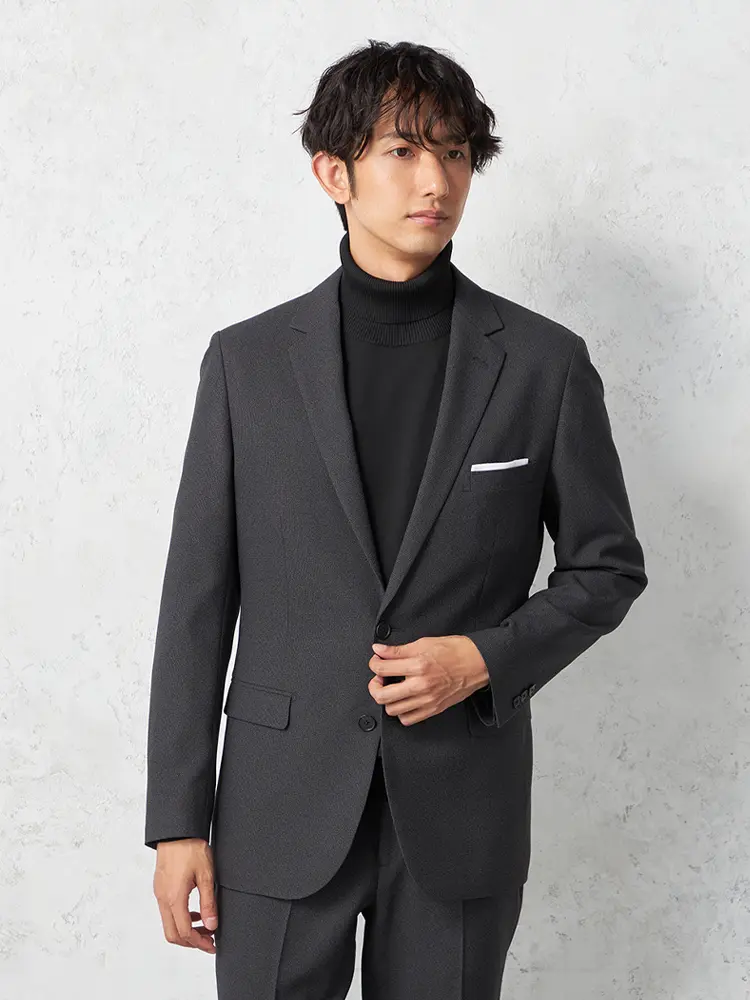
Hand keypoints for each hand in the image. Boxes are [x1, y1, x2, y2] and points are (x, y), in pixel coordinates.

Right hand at [152, 838, 218, 953]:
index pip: (184, 932)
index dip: (199, 943)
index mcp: (174, 898)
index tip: (212, 945)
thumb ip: (208, 903)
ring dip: (186, 930)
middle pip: (173, 934)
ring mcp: (159, 893)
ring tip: (205, 925)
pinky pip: (167, 911)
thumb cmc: (191, 848)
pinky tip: (194, 911)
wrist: (177, 831)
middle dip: (191, 942)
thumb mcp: (206, 875)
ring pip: (169, 924)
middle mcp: (163, 899)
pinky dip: (180, 918)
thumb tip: (211, 925)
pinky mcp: (160, 888)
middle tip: (209, 940)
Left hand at [368, 634, 489, 725]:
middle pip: (382, 695)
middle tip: (379, 678)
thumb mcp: (424, 643)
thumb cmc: (455, 650)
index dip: (374, 663)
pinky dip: (401, 711)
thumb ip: (398, 650)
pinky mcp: (434, 709)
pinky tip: (404, 699)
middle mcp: (421, 685)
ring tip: (392, 688)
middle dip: (374, 685)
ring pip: (392, 709)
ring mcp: (427, 700)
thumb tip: (379, 650)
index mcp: (418, 666)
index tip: (377, 660)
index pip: (382, 669)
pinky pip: (408, 719)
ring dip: (388, 699)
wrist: (478, 662)